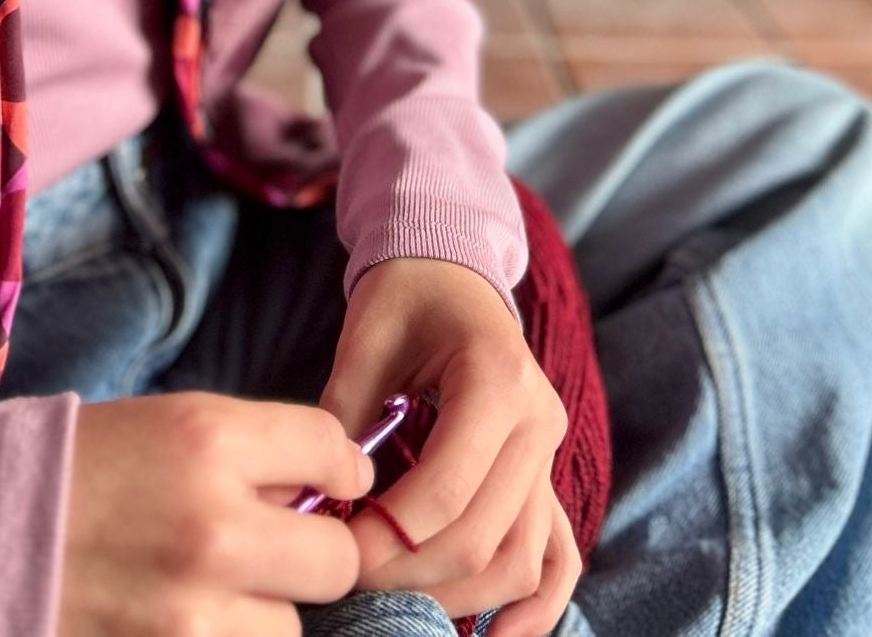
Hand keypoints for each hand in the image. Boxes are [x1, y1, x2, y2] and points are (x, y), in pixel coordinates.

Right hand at [59, 390, 370, 635]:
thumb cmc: (73, 470)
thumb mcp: (163, 425)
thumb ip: (251, 453)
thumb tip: (342, 481)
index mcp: (207, 442)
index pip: (330, 449)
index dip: (336, 467)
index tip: (324, 482)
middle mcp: (212, 528)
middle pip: (335, 559)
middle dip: (311, 555)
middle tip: (272, 552)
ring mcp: (192, 618)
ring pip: (289, 632)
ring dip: (261, 617)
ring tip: (205, 595)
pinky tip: (183, 621)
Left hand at [321, 258, 581, 636]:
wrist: (452, 268)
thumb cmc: (405, 295)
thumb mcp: (365, 338)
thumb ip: (343, 418)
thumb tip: (313, 503)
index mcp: (495, 377)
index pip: (445, 491)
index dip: (388, 537)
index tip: (335, 552)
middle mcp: (536, 421)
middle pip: (483, 536)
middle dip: (411, 574)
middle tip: (349, 580)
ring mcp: (548, 452)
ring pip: (522, 560)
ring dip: (460, 598)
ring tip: (397, 608)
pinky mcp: (545, 475)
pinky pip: (558, 557)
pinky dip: (533, 607)